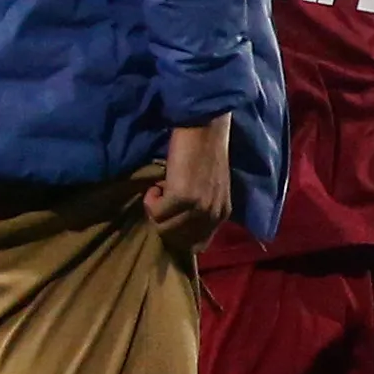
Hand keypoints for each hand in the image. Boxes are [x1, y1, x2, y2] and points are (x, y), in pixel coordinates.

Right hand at [147, 117, 233, 251]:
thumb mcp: (209, 188)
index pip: (197, 245)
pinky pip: (155, 212)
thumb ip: (200, 209)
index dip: (177, 233)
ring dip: (156, 209)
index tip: (170, 213)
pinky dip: (150, 199)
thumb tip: (174, 226)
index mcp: (222, 213)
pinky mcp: (182, 197)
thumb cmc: (202, 153)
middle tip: (165, 197)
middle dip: (163, 222)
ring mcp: (199, 207)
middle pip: (177, 241)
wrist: (203, 128)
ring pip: (163, 229)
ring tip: (163, 186)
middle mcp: (213, 214)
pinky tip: (159, 182)